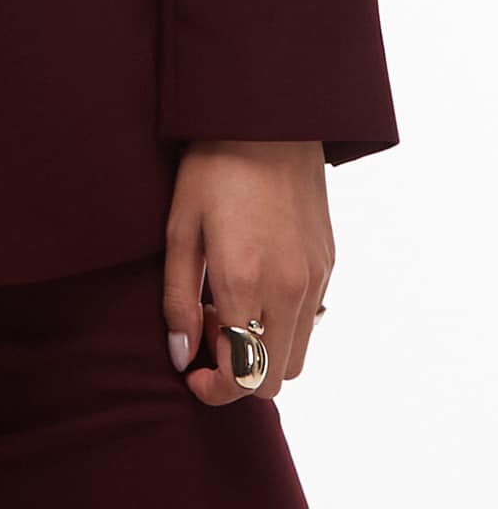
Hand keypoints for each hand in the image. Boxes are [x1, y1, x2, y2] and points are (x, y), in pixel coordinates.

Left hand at [163, 139, 333, 402]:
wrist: (267, 119)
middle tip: (207, 329)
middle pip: (274, 378)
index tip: (192, 374)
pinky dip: (283, 324)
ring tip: (229, 304)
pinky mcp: (329, 264)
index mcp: (247, 283)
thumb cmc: (212, 167)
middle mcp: (290, 290)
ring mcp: (315, 279)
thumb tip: (182, 354)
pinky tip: (254, 283)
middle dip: (239, 373)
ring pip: (297, 355)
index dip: (215, 389)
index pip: (242, 375)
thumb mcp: (180, 228)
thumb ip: (179, 298)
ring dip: (263, 351)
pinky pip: (311, 319)